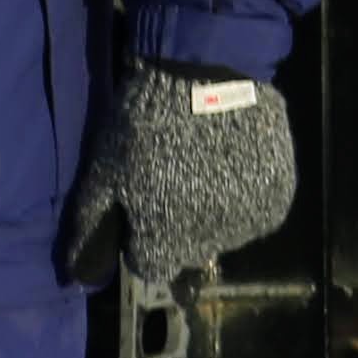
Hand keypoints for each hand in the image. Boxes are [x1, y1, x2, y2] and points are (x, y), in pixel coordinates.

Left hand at [59, 56, 296, 297]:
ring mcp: (251, 221)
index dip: (139, 237)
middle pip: (187, 251)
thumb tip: (77, 279)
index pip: (150, 264)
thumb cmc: (142, 128)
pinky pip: (255, 211)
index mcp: (167, 243)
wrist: (207, 77)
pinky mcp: (279, 197)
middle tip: (168, 179)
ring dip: (211, 211)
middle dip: (174, 226)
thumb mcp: (103, 176)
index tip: (138, 206)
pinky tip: (229, 161)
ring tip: (200, 165)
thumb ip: (92, 230)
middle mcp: (213, 244)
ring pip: (222, 233)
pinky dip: (242, 195)